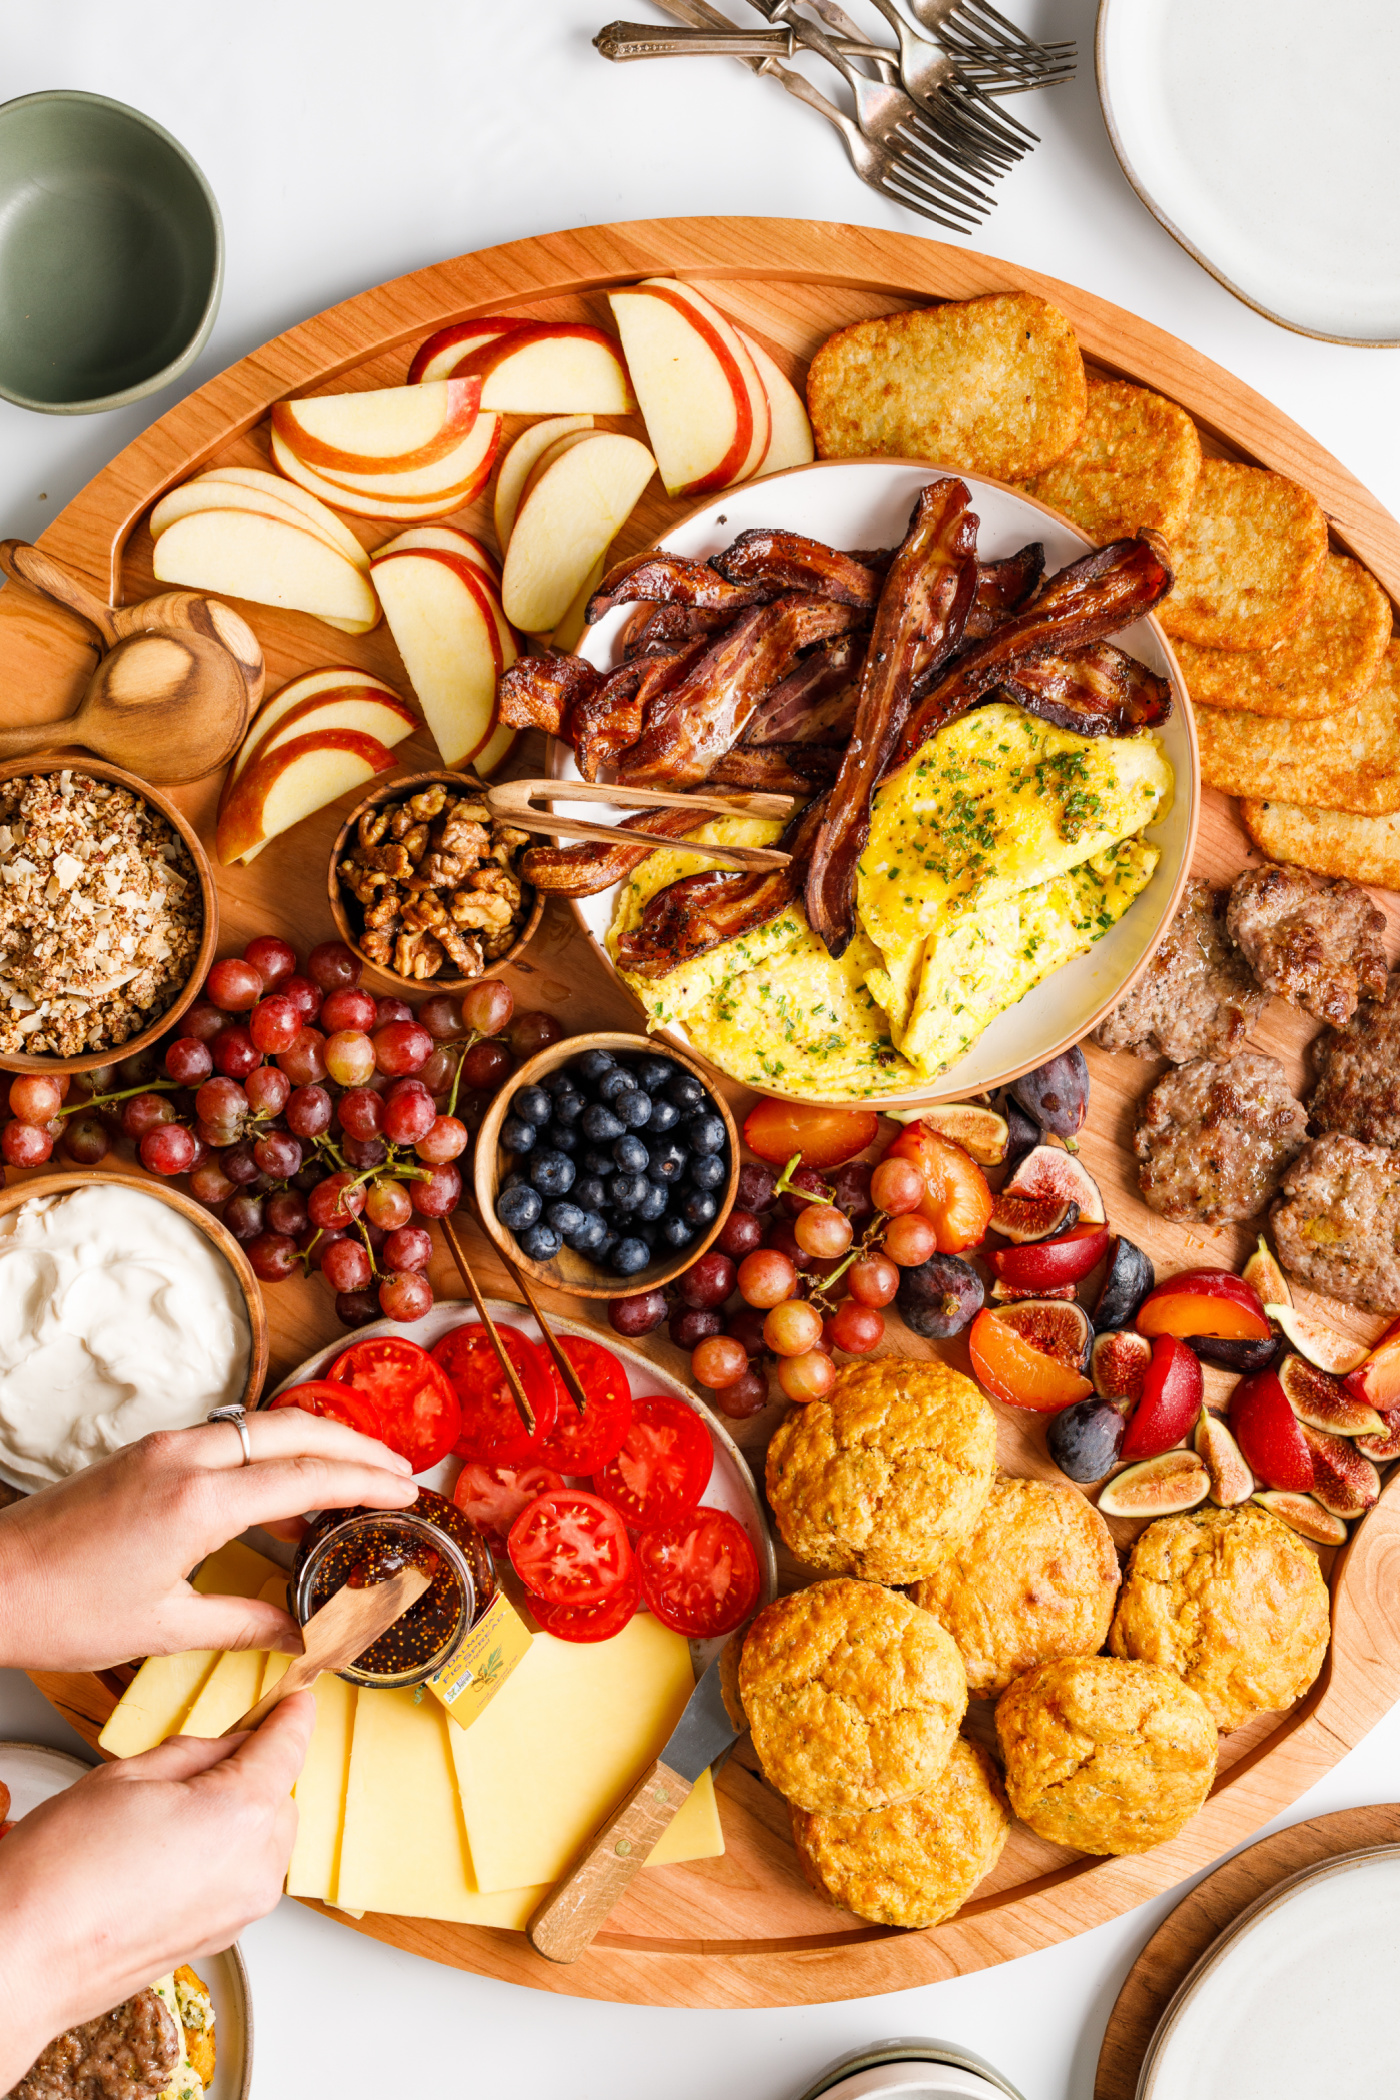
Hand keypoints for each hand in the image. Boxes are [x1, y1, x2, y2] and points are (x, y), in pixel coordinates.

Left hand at [0, 1409, 417, 1670]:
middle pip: (295, 1428)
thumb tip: (304, 1637)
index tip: (407, 1490)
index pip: (307, 1475)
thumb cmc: (66, 1611)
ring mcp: (164, 1448)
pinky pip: (230, 1440)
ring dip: (315, 1443)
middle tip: (399, 1468)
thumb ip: (245, 1624)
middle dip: (355, 1444)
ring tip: (356, 1476)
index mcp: (198, 1499)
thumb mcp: (165, 1628)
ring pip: (263, 1426)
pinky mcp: (147, 1454)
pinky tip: (285, 1494)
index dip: (366, 1481)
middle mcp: (185, 1457)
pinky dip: (272, 1454)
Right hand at [0, 1699, 313, 2089]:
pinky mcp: (221, 1937)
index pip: (288, 1747)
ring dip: (237, 1817)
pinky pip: (242, 1877)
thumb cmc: (61, 1872)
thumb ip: (196, 1752)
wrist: (23, 1959)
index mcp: (241, 1814)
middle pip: (280, 1795)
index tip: (296, 1702)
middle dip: (250, 1773)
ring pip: (265, 1839)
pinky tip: (167, 1856)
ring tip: (168, 1820)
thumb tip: (232, 1743)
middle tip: (191, 1769)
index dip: (291, 1716)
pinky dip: (222, 1857)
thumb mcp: (127, 1775)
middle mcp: (255, 1868)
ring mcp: (240, 1911)